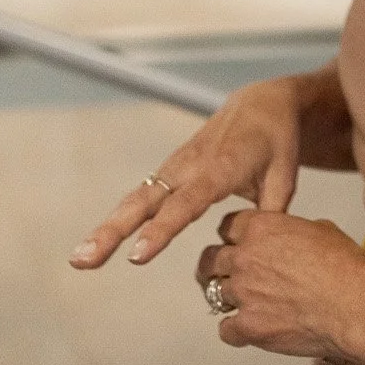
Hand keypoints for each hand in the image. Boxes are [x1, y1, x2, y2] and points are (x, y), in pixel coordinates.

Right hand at [70, 79, 304, 269]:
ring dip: (106, 229)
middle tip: (85, 260)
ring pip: (135, 200)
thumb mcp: (285, 176)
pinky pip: (139, 197)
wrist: (262, 103)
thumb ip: (272, 215)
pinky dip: (117, 220)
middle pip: (145, 202)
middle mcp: (189, 167)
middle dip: (113, 232)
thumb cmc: (276, 143)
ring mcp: (174, 168)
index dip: (161, 230)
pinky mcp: (167, 171)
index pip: (186, 203)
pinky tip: (96, 246)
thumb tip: (261, 254)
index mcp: (221, 168)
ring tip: (79, 260)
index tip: (137, 256)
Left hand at [197, 209, 364, 358]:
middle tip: (234, 275)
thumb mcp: (322, 230)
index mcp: (261, 228)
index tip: (238, 243)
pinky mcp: (247, 326)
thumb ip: (294, 231)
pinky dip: (236, 331)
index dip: (234, 236)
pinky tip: (251, 330)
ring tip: (248, 304)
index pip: (227, 226)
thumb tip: (293, 241)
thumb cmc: (346, 268)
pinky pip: (225, 330)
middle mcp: (244, 258)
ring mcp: (243, 293)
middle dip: (220, 267)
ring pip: (214, 293)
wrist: (355, 305)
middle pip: (211, 259)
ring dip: (230, 298)